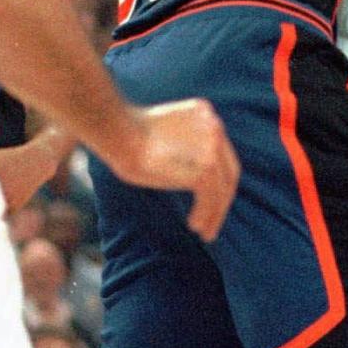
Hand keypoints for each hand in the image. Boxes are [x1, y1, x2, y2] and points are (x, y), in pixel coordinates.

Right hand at [116, 98, 239, 240]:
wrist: (119, 132)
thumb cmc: (123, 138)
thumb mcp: (159, 135)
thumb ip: (180, 146)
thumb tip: (187, 172)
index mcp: (204, 115)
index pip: (221, 153)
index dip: (218, 180)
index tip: (211, 201)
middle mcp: (214, 126)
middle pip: (228, 170)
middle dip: (222, 201)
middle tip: (213, 223)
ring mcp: (212, 145)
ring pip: (222, 187)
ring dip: (215, 213)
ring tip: (204, 232)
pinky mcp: (205, 166)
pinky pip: (211, 196)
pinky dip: (206, 214)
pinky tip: (195, 225)